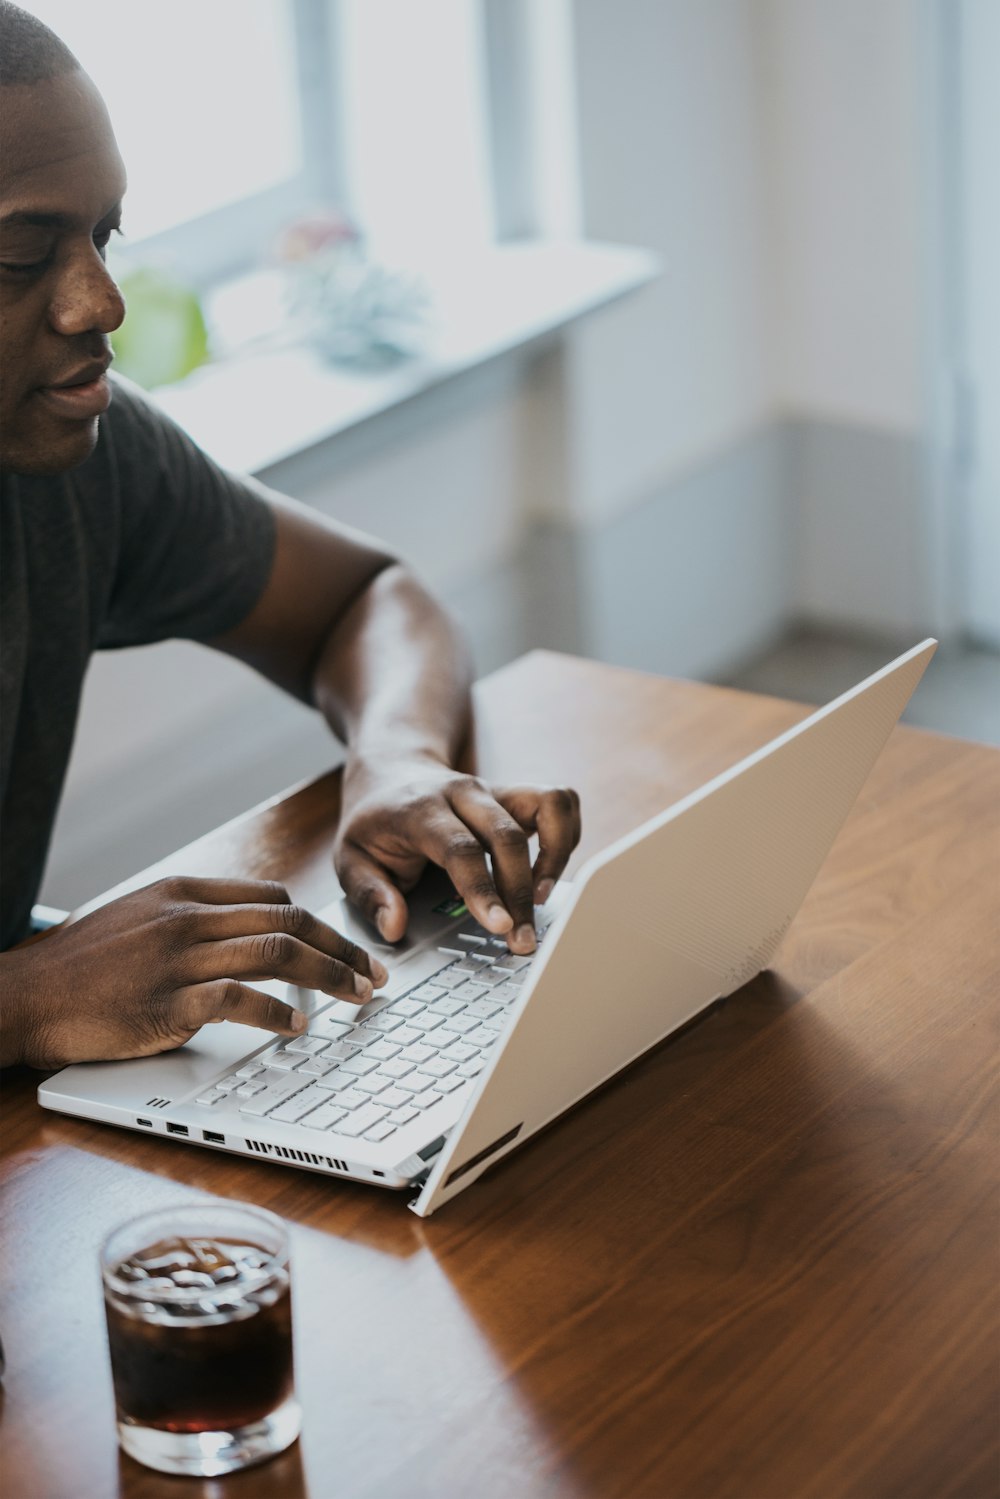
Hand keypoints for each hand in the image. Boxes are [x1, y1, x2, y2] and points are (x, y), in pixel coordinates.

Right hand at [0, 876, 387, 1068]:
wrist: (25, 994)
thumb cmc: (83, 966)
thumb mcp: (140, 918)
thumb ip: (193, 921)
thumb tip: (248, 936)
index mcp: (184, 892)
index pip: (273, 896)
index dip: (320, 922)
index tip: (347, 946)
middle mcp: (188, 917)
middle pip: (289, 919)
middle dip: (341, 947)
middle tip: (373, 974)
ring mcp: (179, 957)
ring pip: (278, 952)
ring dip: (329, 976)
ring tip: (355, 997)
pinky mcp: (168, 1001)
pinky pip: (241, 999)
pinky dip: (279, 1011)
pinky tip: (297, 1026)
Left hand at [334, 756, 581, 952]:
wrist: (392, 771)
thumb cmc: (375, 822)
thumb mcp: (350, 858)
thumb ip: (369, 894)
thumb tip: (394, 926)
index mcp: (420, 808)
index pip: (460, 848)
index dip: (483, 888)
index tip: (499, 925)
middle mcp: (464, 792)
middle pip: (508, 836)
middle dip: (521, 893)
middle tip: (524, 939)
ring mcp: (495, 789)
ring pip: (548, 805)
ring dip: (556, 854)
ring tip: (543, 898)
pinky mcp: (516, 793)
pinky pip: (560, 802)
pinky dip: (565, 837)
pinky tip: (548, 873)